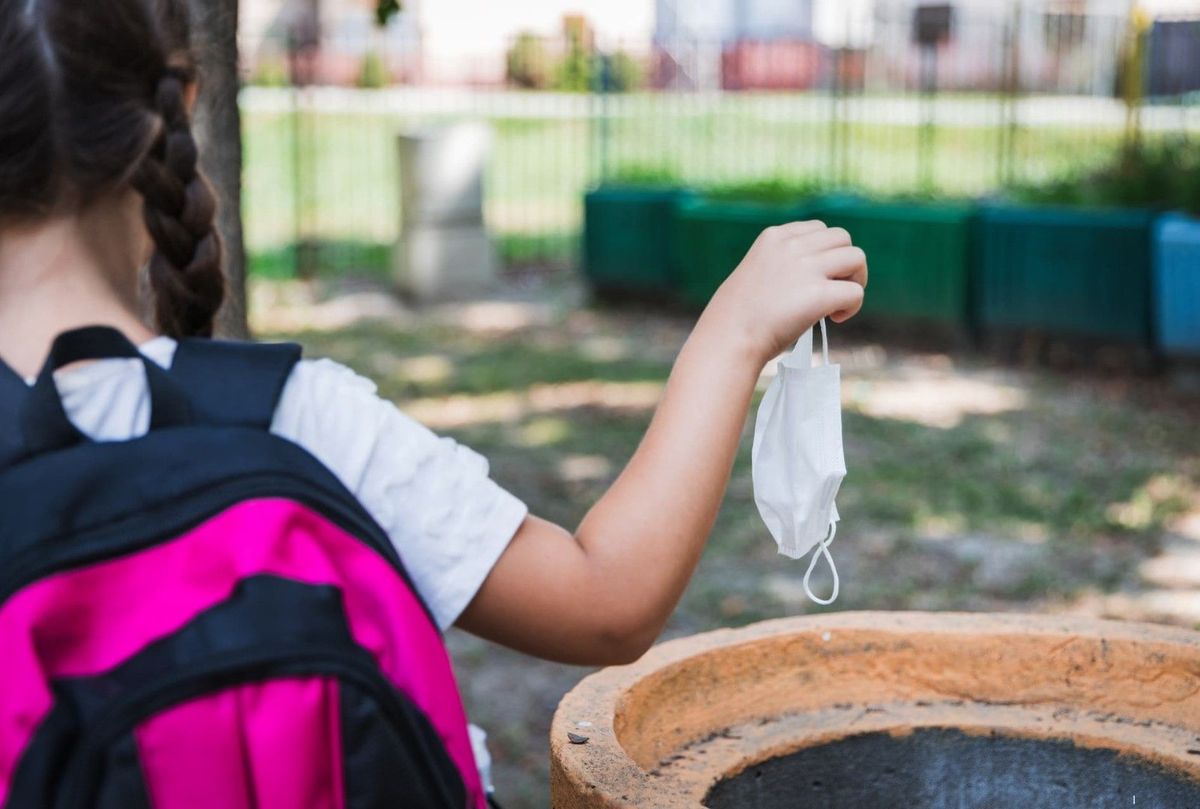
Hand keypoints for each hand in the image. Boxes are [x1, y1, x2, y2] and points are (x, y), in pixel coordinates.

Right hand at [704, 220, 867, 364]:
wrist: (729, 338)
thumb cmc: (738, 316)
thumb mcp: (755, 271)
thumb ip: (783, 264)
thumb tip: (816, 276)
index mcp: (774, 237)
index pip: (818, 228)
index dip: (824, 252)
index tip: (815, 276)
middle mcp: (792, 246)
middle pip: (842, 237)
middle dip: (845, 263)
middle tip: (833, 290)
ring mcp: (807, 268)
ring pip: (857, 258)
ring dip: (855, 280)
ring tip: (838, 303)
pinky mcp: (820, 294)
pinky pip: (856, 292)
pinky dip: (853, 306)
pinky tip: (836, 318)